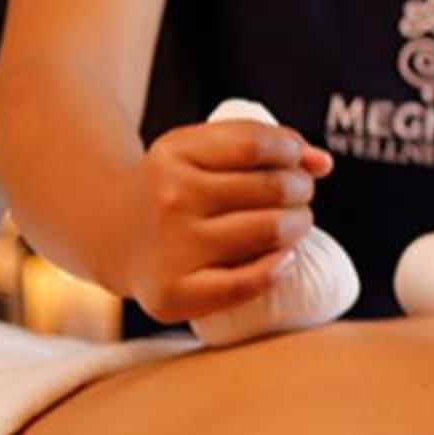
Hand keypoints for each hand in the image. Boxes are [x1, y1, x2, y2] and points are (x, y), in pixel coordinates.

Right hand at [112, 119, 334, 324]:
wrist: (111, 232)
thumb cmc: (176, 188)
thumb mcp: (203, 151)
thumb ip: (264, 145)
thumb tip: (322, 163)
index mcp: (175, 152)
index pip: (257, 143)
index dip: (290, 150)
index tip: (293, 161)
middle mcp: (170, 197)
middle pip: (273, 187)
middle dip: (301, 189)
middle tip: (297, 196)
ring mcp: (171, 245)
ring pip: (271, 229)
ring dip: (299, 224)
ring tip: (291, 223)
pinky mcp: (174, 291)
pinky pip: (249, 281)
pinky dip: (278, 267)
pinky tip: (282, 257)